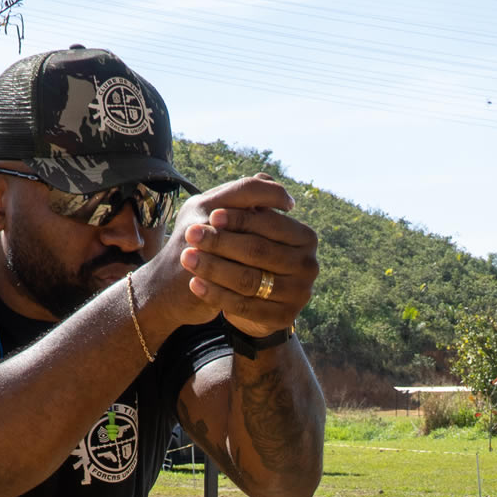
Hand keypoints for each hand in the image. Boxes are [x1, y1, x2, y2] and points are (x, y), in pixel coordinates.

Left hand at [173, 173, 318, 336]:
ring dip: (214, 268)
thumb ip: (256, 201)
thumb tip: (262, 178)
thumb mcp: (252, 226)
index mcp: (306, 237)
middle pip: (258, 251)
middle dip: (221, 242)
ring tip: (187, 258)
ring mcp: (299, 294)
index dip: (240, 218)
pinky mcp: (283, 318)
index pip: (270, 224)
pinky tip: (195, 284)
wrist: (252, 299)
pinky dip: (217, 295)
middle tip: (190, 235)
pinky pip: (244, 306)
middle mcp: (309, 266)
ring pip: (249, 280)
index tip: (211, 214)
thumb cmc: (249, 253)